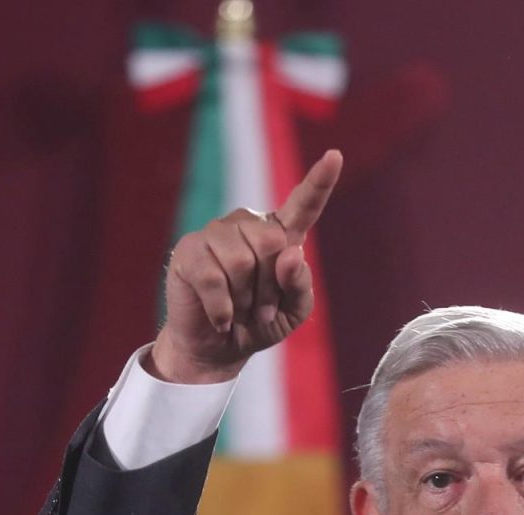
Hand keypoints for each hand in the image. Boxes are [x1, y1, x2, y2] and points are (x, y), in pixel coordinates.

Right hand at [150, 150, 343, 383]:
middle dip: (270, 287)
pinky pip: (213, 278)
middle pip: (270, 243)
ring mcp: (215, 234)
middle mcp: (247, 225)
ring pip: (241, 262)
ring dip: (245, 300)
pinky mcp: (188, 250)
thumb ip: (300, 284)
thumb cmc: (260, 324)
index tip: (335, 156)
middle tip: (261, 309)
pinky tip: (221, 318)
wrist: (219, 348)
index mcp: (280, 235)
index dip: (320, 181)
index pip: (303, 205)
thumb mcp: (294, 311)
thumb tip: (290, 254)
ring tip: (240, 310)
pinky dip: (222, 309)